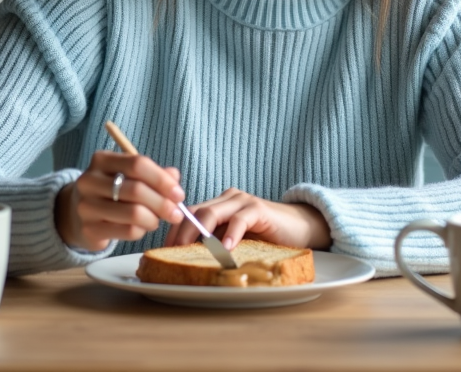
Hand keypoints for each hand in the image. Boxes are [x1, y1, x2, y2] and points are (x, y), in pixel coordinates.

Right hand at [55, 150, 184, 251]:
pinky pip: (128, 231)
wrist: (76, 213)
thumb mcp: (129, 176)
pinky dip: (142, 231)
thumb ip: (153, 174)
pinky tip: (142, 228)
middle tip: (176, 213)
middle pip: (137, 190)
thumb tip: (174, 176)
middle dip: (163, 204)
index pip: (138, 164)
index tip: (178, 194)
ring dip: (154, 219)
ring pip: (134, 214)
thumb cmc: (111, 191)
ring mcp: (87, 206)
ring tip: (157, 220)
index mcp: (101, 160)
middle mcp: (89, 180)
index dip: (162, 180)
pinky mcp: (89, 229)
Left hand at [164, 188, 330, 250]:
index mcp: (217, 205)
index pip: (187, 214)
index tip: (160, 250)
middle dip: (178, 233)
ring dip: (197, 234)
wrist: (300, 227)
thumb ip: (215, 243)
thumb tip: (186, 261)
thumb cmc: (265, 237)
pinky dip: (230, 233)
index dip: (172, 230)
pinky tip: (225, 248)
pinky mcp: (259, 209)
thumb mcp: (235, 241)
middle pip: (193, 212)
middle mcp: (226, 199)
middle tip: (169, 253)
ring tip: (187, 251)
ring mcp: (242, 202)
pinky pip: (239, 219)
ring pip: (210, 213)